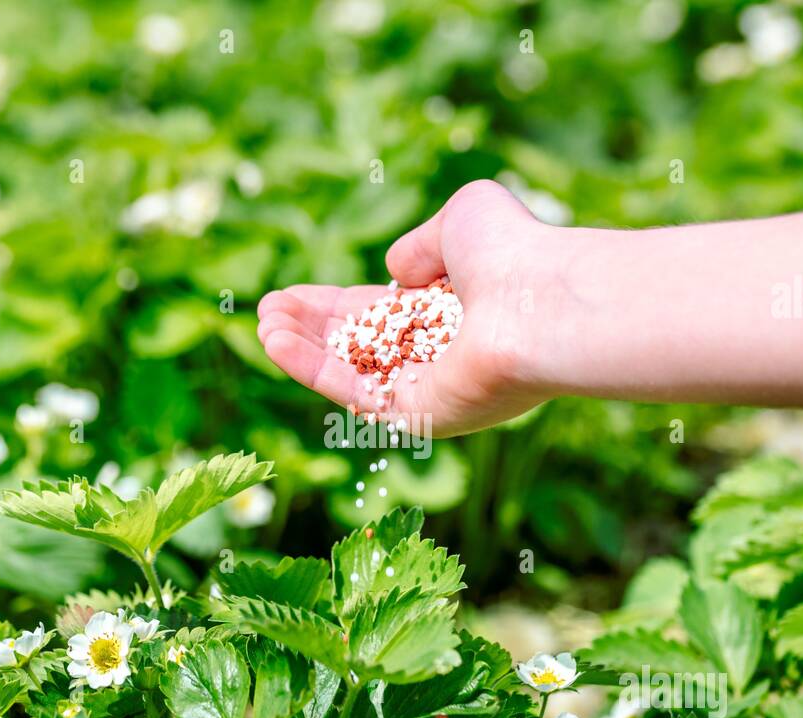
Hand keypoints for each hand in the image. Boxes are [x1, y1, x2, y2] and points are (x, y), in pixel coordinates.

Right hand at [257, 180, 563, 436]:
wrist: (541, 302)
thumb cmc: (513, 252)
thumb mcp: (463, 217)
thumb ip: (423, 243)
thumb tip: (395, 271)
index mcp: (455, 311)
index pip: (382, 311)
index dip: (333, 303)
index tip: (290, 295)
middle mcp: (443, 355)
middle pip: (361, 345)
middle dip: (311, 328)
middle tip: (266, 310)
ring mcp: (431, 389)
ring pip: (352, 372)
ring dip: (302, 350)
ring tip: (261, 325)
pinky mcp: (419, 415)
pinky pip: (354, 392)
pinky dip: (310, 368)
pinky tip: (273, 341)